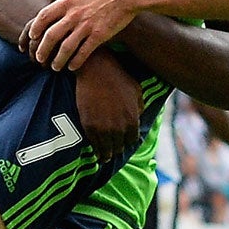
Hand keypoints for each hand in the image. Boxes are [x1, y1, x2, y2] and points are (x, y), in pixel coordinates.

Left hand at [24, 0, 143, 71]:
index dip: (35, 28)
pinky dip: (76, 62)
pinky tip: (72, 67)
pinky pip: (84, 52)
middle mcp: (75, 14)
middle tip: (39, 58)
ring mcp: (87, 26)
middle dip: (43, 49)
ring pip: (66, 47)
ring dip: (58, 59)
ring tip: (54, 67)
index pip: (44, 16)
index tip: (32, 36)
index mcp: (70, 0)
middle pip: (51, 35)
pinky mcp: (100, 35)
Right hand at [74, 48, 143, 167]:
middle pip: (119, 147)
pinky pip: (94, 144)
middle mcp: (119, 128)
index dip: (128, 142)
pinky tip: (96, 152)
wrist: (97, 71)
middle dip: (117, 148)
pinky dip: (96, 150)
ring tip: (105, 158)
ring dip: (106, 155)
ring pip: (107, 150)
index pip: (132, 140)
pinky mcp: (89, 126)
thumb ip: (138, 107)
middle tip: (114, 151)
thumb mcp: (136, 91)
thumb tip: (138, 117)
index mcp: (133, 120)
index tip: (124, 143)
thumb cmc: (118, 77)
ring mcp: (104, 128)